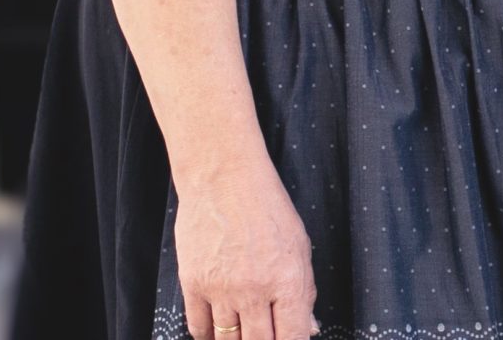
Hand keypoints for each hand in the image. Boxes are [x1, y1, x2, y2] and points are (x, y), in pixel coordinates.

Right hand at [176, 158, 317, 339]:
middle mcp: (255, 289)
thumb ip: (304, 291)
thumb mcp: (299, 246)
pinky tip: (219, 333)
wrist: (224, 178)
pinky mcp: (194, 284)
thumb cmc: (267, 207)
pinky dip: (210, 337)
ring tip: (244, 334)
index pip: (293, 336)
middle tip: (265, 337)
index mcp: (288, 279)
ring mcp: (221, 289)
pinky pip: (200, 328)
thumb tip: (308, 328)